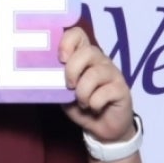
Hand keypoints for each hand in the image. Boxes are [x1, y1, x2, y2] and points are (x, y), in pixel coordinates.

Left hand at [58, 26, 135, 142]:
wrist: (103, 128)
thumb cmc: (81, 105)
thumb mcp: (62, 92)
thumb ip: (55, 79)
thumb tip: (41, 71)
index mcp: (84, 57)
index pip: (78, 34)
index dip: (67, 42)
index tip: (60, 59)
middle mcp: (100, 61)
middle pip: (88, 51)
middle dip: (72, 70)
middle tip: (69, 87)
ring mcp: (113, 74)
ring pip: (95, 73)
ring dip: (82, 92)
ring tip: (82, 103)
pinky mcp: (122, 89)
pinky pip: (105, 92)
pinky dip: (94, 103)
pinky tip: (94, 108)